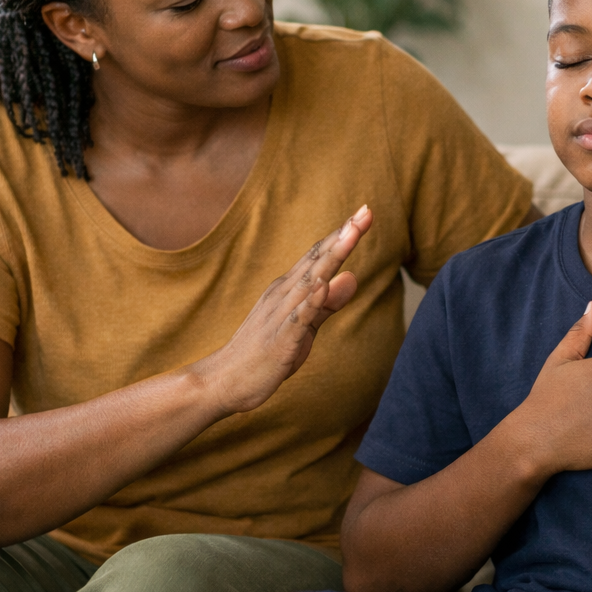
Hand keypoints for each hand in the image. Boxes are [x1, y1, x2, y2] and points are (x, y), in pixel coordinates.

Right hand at [193, 206, 370, 414]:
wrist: (225, 380)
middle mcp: (283, 294)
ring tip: (351, 234)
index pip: (319, 256)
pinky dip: (310, 300)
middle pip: (317, 259)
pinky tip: (323, 284)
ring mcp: (280, 314)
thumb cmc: (265, 352)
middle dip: (342, 236)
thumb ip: (327, 302)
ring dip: (331, 257)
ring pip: (309, 280)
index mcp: (289, 289)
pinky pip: (297, 317)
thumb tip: (353, 276)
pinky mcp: (279, 338)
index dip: (343, 235)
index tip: (365, 212)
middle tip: (365, 211)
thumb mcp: (304, 325)